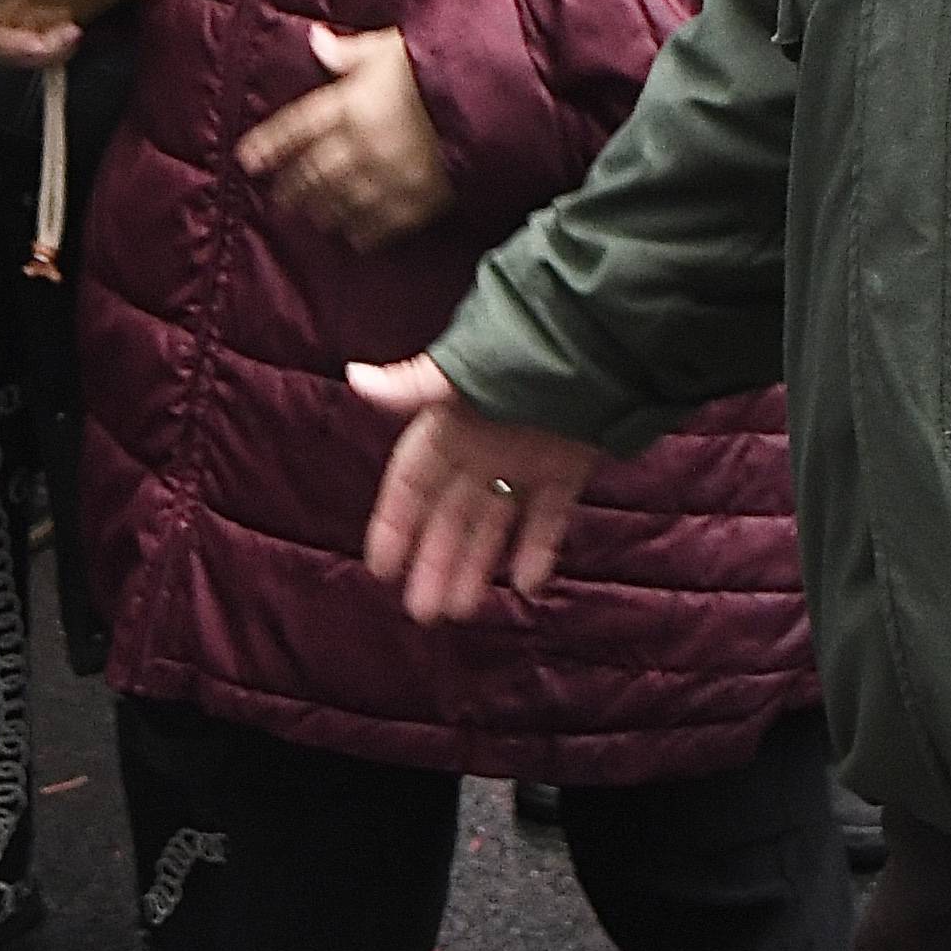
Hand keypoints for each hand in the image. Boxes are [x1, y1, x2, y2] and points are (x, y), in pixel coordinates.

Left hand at [240, 23, 450, 248]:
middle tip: (277, 199)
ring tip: (310, 218)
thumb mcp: (392, 47)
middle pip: (312, 174)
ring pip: (340, 204)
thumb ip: (351, 53)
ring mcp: (386, 178)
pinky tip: (352, 237)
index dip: (269, 145)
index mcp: (349, 105)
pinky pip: (380, 225)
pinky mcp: (417, 201)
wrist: (496, 98)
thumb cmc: (443, 64)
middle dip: (291, 189)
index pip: (295, 128)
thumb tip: (315, 40)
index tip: (248, 160)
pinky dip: (361, 233)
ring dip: (320, 212)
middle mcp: (359, 146)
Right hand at [351, 355, 609, 621]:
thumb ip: (410, 385)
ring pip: (494, 523)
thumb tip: (355, 377)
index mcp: (448, 425)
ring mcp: (524, 460)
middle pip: (450, 514)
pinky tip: (527, 583)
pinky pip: (547, 516)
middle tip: (424, 611)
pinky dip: (537, 547)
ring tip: (463, 609)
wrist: (596, 340)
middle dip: (434, 561)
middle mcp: (482, 448)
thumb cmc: (522, 352)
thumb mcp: (461, 374)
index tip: (380, 567)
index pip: (412, 483)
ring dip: (477, 564)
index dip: (395, 524)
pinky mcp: (566, 468)